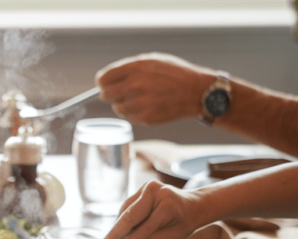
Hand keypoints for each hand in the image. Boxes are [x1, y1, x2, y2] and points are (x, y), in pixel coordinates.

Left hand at [96, 53, 213, 125]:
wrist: (195, 91)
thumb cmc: (174, 74)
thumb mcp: (152, 60)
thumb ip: (129, 68)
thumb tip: (107, 78)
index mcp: (134, 68)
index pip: (102, 79)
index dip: (103, 82)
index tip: (107, 84)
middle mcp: (134, 85)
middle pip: (105, 95)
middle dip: (110, 94)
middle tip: (120, 93)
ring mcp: (139, 103)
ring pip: (116, 108)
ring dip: (123, 104)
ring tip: (138, 99)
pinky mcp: (145, 118)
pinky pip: (129, 117)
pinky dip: (133, 113)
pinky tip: (146, 106)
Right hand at [97, 180, 199, 238]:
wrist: (192, 205)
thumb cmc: (184, 223)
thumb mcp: (171, 237)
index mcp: (168, 203)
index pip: (145, 225)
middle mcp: (155, 190)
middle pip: (130, 214)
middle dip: (115, 232)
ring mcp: (146, 187)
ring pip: (125, 210)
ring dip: (117, 226)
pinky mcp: (140, 190)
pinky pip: (127, 207)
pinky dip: (122, 220)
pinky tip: (118, 232)